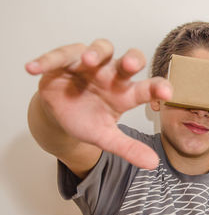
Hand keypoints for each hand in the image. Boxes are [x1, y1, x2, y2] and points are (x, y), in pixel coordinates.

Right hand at [25, 39, 171, 168]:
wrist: (61, 114)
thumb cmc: (88, 120)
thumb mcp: (106, 137)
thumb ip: (128, 148)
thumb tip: (153, 164)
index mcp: (124, 93)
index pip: (146, 88)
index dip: (157, 87)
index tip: (167, 93)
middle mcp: (111, 75)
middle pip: (128, 61)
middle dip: (131, 60)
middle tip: (130, 65)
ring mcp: (89, 66)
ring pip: (99, 49)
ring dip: (94, 52)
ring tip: (87, 60)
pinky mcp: (65, 62)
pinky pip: (58, 56)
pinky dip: (47, 60)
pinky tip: (34, 69)